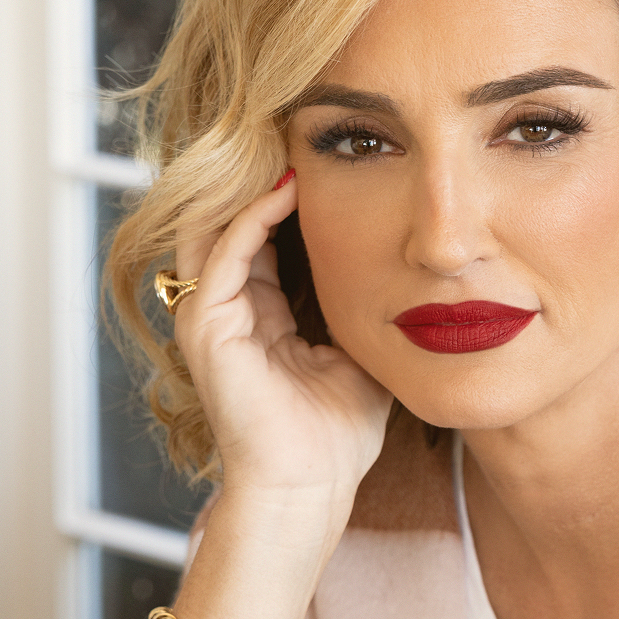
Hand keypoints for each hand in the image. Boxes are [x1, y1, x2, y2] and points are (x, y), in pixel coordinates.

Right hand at [172, 175, 391, 517]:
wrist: (309, 486)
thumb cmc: (336, 434)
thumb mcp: (361, 354)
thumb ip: (369, 312)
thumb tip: (411, 276)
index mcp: (263, 315)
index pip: (270, 237)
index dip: (299, 198)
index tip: (338, 160)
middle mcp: (230, 308)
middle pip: (239, 219)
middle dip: (271, 176)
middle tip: (309, 131)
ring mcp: (212, 315)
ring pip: (222, 223)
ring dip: (258, 182)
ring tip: (296, 142)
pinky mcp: (207, 326)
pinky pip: (226, 252)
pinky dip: (255, 214)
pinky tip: (290, 186)